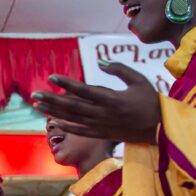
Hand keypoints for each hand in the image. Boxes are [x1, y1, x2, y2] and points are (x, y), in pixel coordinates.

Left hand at [31, 63, 160, 143]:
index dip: (67, 84)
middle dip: (52, 100)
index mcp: (112, 99)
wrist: (160, 129)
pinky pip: (80, 131)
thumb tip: (100, 61)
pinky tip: (53, 121)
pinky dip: (66, 126)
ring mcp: (101, 126)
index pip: (84, 90)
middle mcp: (103, 114)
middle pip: (72, 106)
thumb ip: (119, 69)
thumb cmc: (150, 100)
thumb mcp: (138, 80)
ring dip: (54, 112)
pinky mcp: (102, 134)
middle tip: (35, 94)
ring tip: (37, 105)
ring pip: (73, 119)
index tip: (52, 77)